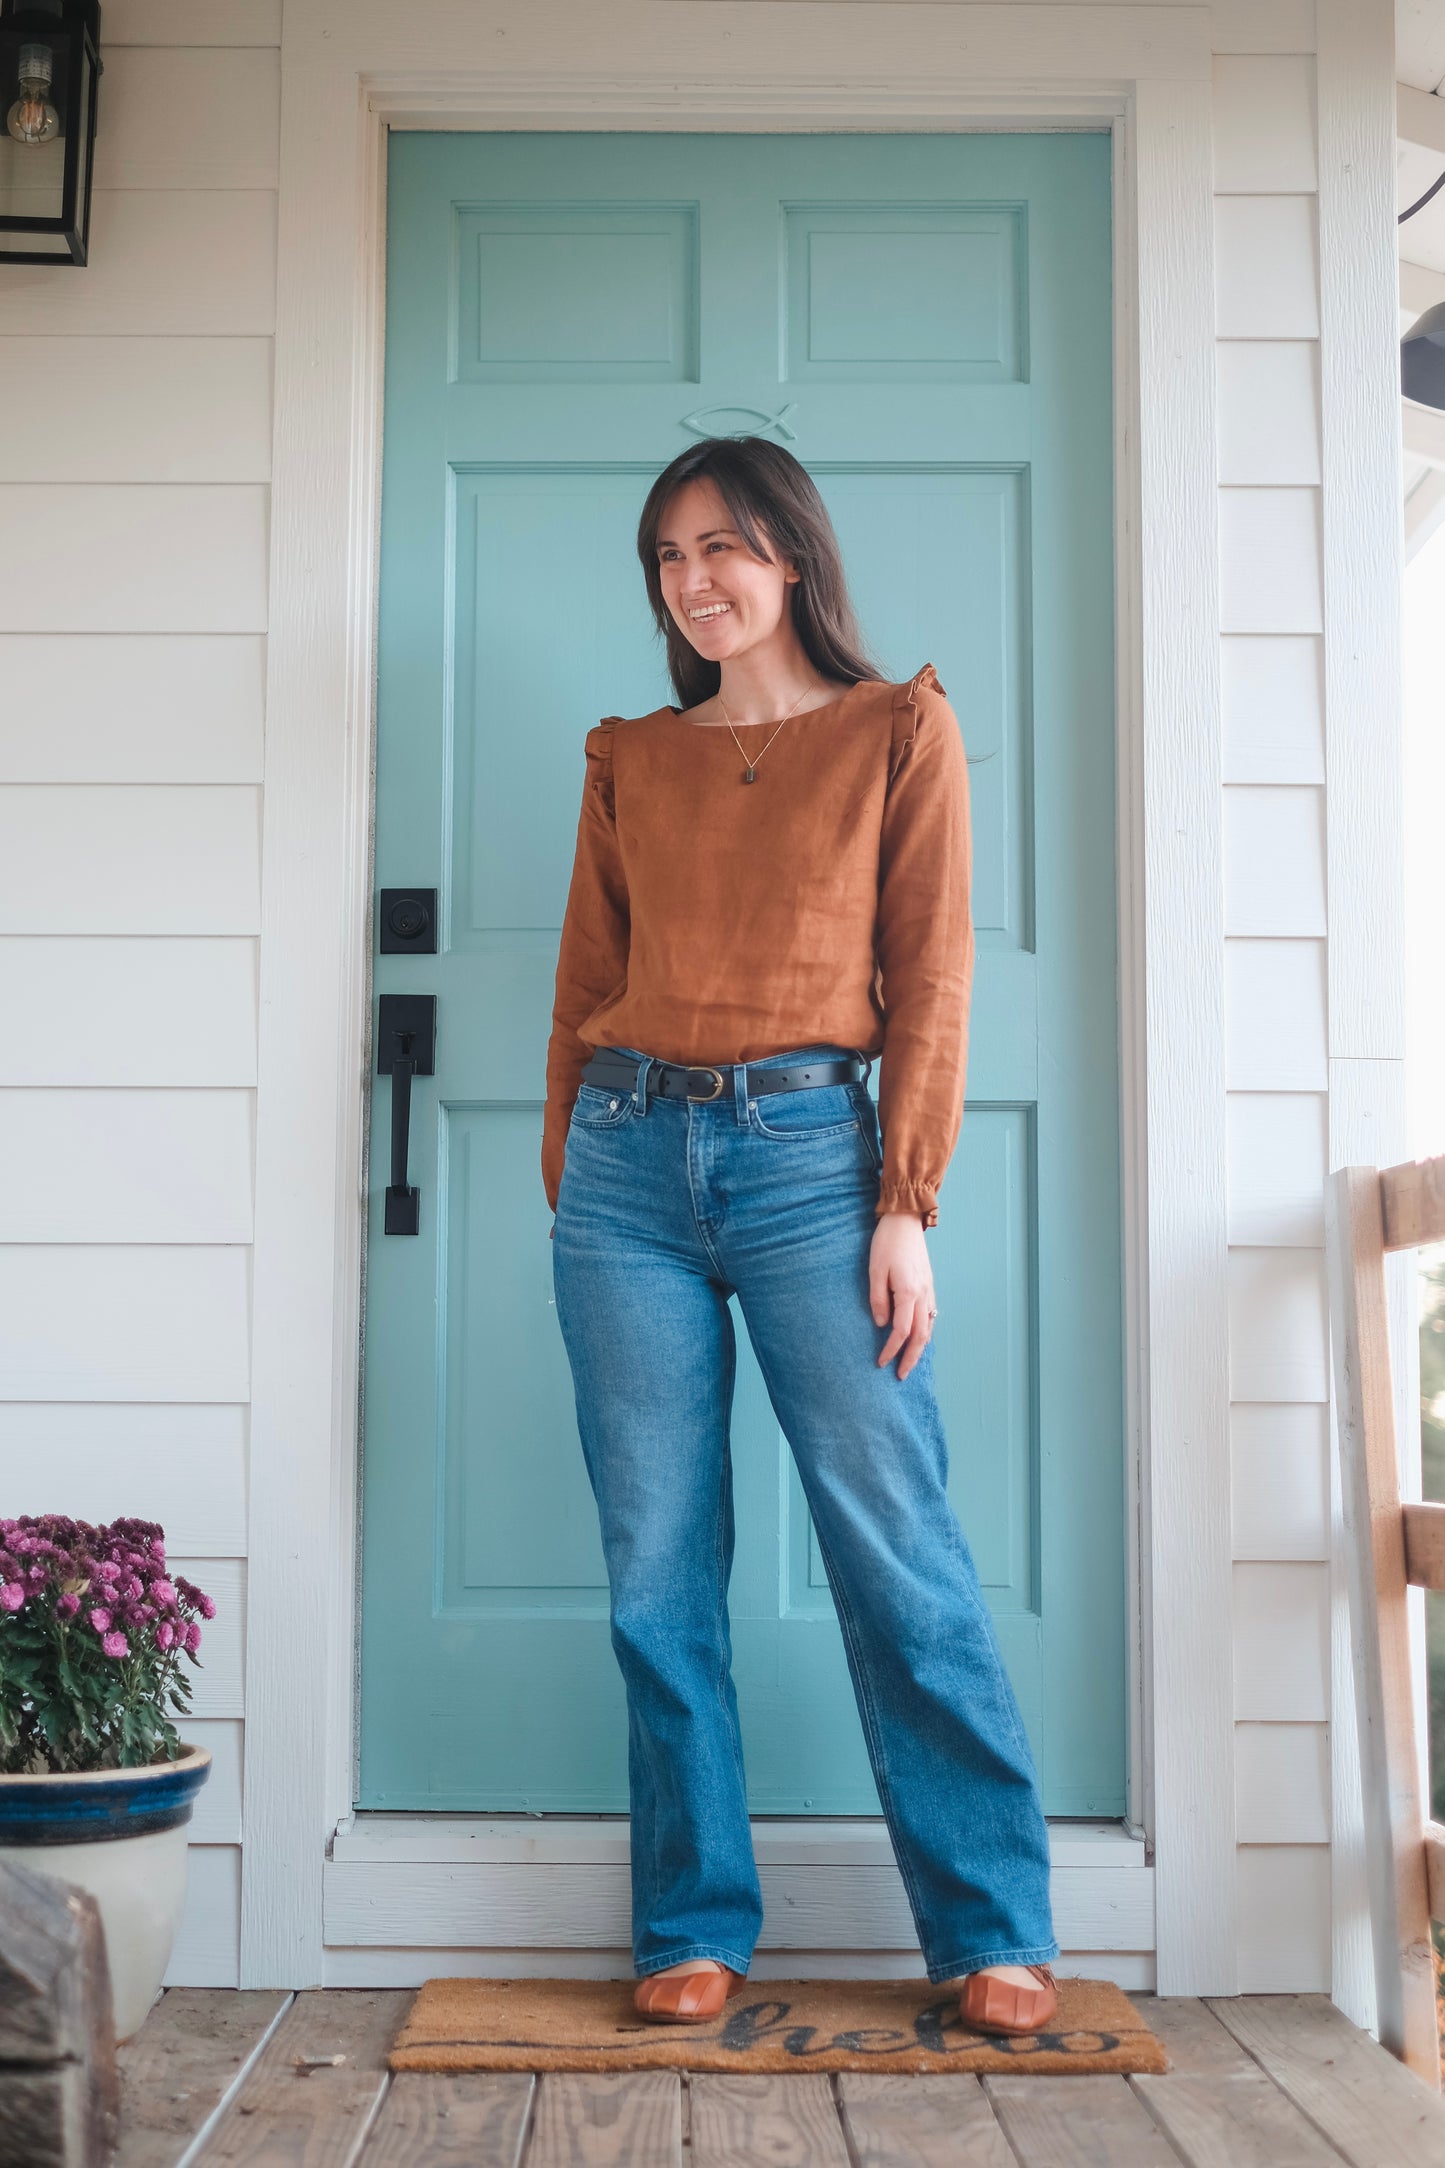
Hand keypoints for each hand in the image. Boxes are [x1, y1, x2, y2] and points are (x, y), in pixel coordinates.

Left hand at [868, 1210, 936, 1380]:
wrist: (905, 1220)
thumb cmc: (886, 1243)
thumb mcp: (875, 1271)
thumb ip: (878, 1300)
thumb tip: (882, 1325)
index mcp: (909, 1293)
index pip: (900, 1332)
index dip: (891, 1350)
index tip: (880, 1362)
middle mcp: (923, 1295)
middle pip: (920, 1336)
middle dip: (911, 1358)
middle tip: (901, 1376)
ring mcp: (929, 1290)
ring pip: (929, 1327)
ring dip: (920, 1348)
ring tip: (911, 1361)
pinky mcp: (929, 1284)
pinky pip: (931, 1315)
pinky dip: (926, 1331)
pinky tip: (920, 1337)